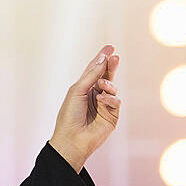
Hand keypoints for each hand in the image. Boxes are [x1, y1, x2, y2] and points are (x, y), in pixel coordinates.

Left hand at [50, 44, 121, 171]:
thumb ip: (91, 75)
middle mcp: (94, 95)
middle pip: (106, 76)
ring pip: (113, 88)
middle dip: (110, 66)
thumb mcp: (77, 91)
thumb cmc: (69, 115)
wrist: (72, 138)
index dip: (101, 59)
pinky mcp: (112, 115)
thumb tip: (103, 59)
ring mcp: (104, 105)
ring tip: (102, 86)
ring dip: (108, 84)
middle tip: (114, 56)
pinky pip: (116, 101)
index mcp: (83, 89)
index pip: (94, 71)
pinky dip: (110, 99)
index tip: (109, 47)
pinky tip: (102, 100)